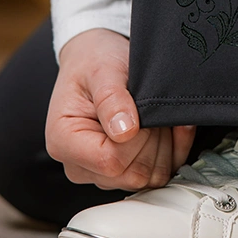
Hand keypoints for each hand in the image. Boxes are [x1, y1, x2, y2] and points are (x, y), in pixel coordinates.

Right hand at [46, 28, 195, 190]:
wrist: (97, 58)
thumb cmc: (95, 62)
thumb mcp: (103, 70)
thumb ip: (112, 99)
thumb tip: (124, 131)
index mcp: (63, 142)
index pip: (110, 161)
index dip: (137, 138)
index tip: (141, 109)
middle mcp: (79, 165)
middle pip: (131, 174)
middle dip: (152, 140)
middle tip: (149, 107)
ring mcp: (101, 173)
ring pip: (148, 178)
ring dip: (164, 145)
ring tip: (155, 114)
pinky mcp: (123, 172)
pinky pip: (159, 174)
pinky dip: (173, 149)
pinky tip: (169, 124)